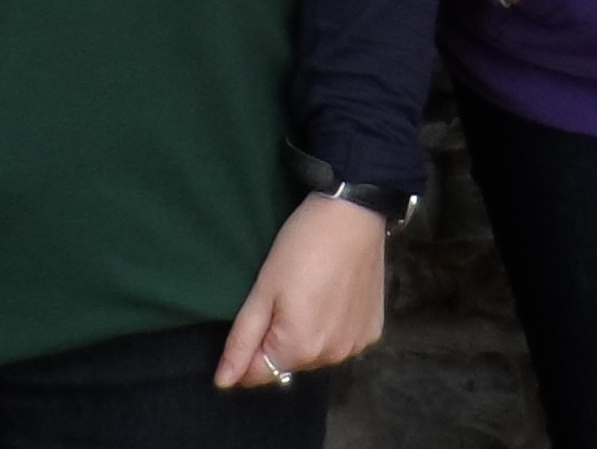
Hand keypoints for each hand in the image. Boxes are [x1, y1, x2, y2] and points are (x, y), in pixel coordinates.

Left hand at [214, 195, 387, 388]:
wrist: (353, 214)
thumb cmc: (301, 246)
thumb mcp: (263, 290)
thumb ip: (242, 341)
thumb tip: (223, 382)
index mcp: (300, 349)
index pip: (260, 373)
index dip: (247, 350)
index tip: (256, 314)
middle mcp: (332, 357)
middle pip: (289, 363)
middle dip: (278, 339)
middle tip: (283, 295)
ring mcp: (356, 345)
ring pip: (316, 353)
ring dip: (306, 335)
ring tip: (309, 293)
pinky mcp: (372, 330)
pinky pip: (341, 341)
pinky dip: (333, 326)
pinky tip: (332, 296)